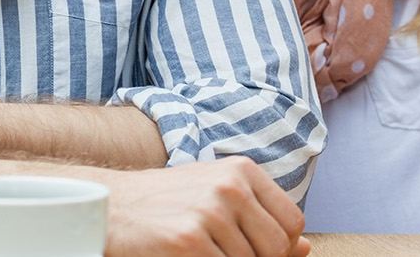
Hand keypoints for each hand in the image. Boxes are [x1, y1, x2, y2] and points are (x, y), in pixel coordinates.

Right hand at [103, 157, 310, 256]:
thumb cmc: (166, 204)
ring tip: (200, 251)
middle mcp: (230, 186)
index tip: (254, 250)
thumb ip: (262, 220)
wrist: (111, 207)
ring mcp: (210, 213)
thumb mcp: (217, 198)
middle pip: (277, 248)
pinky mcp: (189, 240)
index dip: (281, 248)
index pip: (292, 223)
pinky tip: (186, 256)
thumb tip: (308, 249)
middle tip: (223, 253)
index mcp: (242, 171)